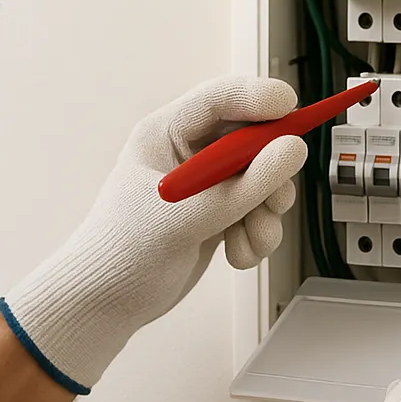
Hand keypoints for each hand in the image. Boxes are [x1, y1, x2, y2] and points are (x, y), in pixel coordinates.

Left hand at [0, 77, 306, 392]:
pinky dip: (257, 236)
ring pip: (263, 181)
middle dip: (270, 173)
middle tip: (275, 199)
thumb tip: (292, 150)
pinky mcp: (220, 214)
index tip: (291, 108)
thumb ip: (243, 186)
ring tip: (248, 238)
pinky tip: (236, 254)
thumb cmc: (122, 253)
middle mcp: (190, 153)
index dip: (258, 98)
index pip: (219, 100)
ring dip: (265, 214)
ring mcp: (208, 185)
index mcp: (166, 134)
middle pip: (252, 138)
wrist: (108, 303)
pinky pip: (260, 213)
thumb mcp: (184, 217)